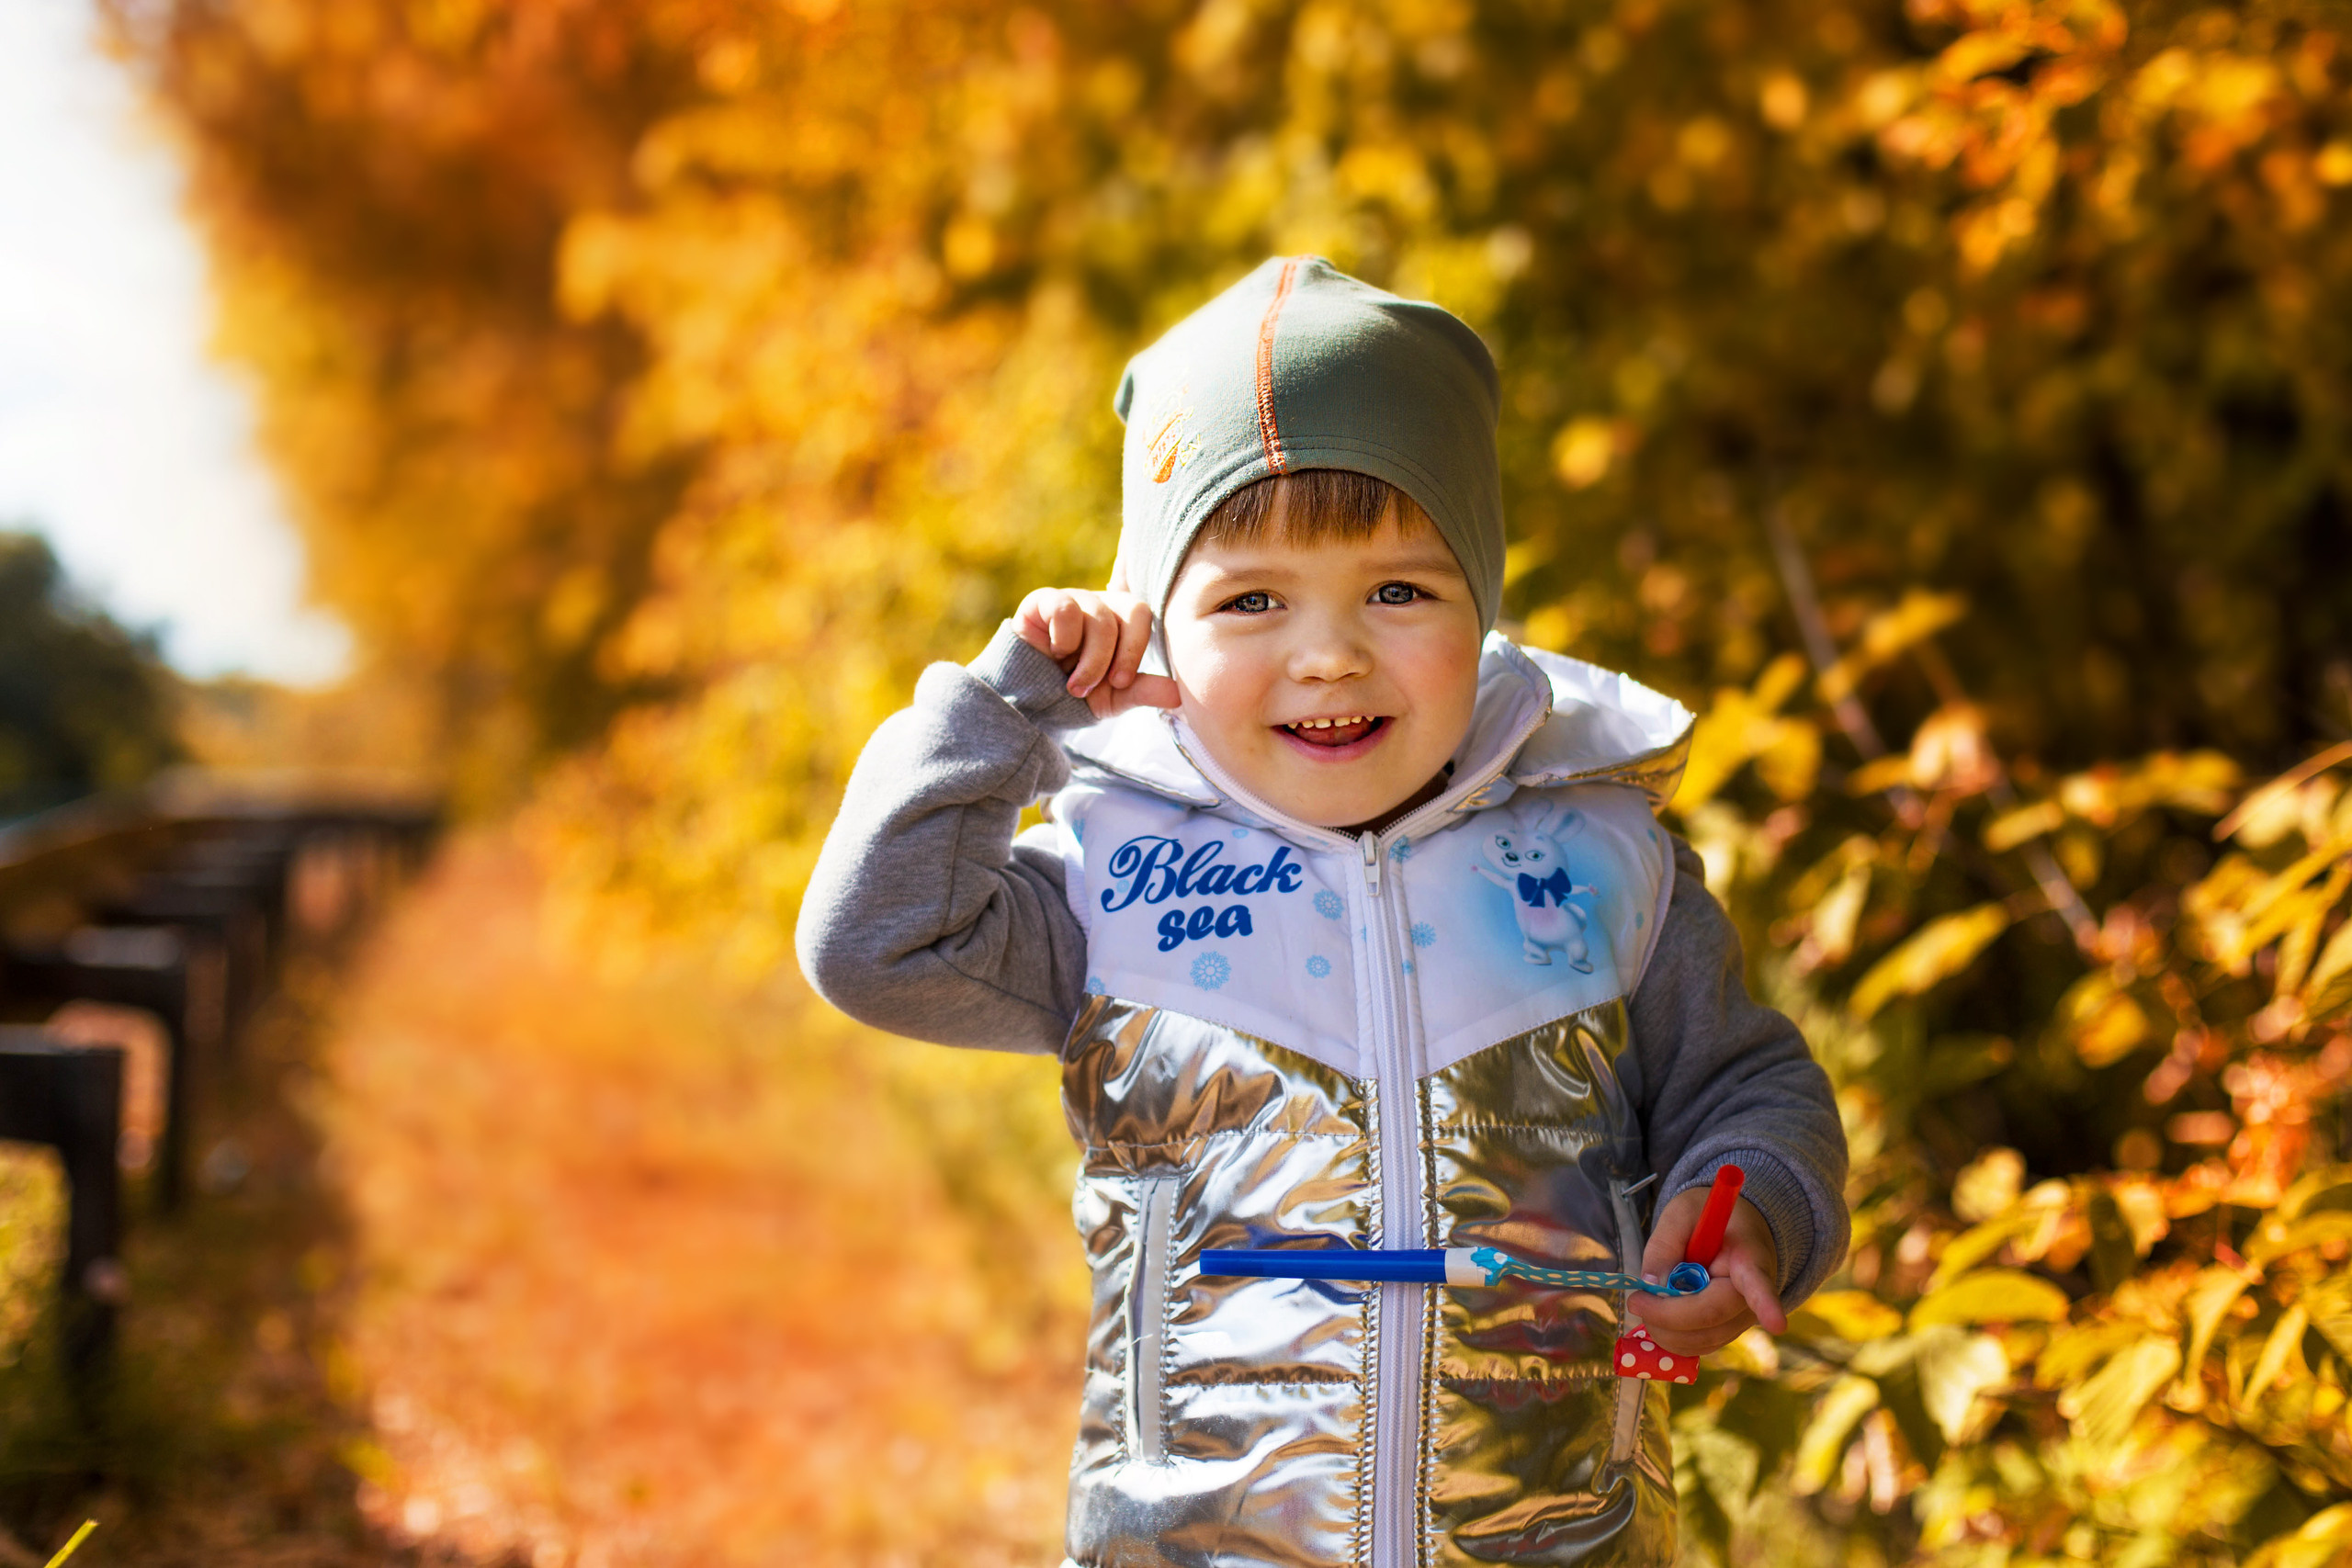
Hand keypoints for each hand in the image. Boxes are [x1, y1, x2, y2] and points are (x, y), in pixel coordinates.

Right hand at [1012, 586, 1180, 720]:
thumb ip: (1144, 691)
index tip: (1122, 681)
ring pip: (1099, 615)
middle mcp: (1102, 605)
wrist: (1031, 703)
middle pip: (1132, 609)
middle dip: (1118, 655)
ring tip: (1074, 685)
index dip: (1137, 647)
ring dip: (1090, 659)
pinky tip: (1052, 654)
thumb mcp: (1113, 698)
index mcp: (1123, 622)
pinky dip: (1062, 639)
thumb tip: (1179, 695)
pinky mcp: (1042, 601)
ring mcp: (1073, 599)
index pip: (1144, 615)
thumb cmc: (1076, 695)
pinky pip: (1064, 608)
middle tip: (1102, 684)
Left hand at [1625, 1191, 1784, 1356]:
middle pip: (1711, 1317)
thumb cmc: (1708, 1219)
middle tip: (1635, 1300)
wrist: (1732, 1233)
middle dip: (1667, 1315)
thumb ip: (1665, 1243)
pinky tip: (1658, 1314)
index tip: (1777, 1324)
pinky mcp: (1727, 1333)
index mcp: (1750, 1258)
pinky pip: (1698, 1346)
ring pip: (1702, 1339)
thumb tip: (1653, 1285)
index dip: (1767, 1304)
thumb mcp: (1682, 1213)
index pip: (1759, 1283)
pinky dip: (1671, 1337)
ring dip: (1664, 1329)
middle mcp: (1752, 1297)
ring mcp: (1742, 1320)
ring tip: (1646, 1301)